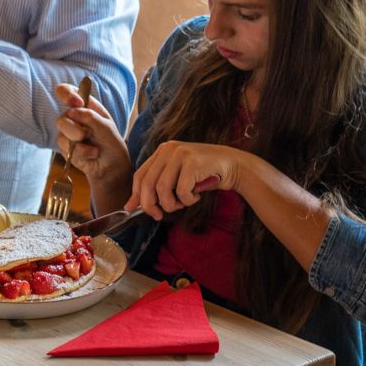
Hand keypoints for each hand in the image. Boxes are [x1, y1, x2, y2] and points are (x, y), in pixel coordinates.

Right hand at [53, 83, 129, 184]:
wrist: (112, 167)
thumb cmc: (112, 143)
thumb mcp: (107, 128)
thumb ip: (91, 117)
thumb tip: (72, 111)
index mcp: (85, 106)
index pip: (66, 91)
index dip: (67, 95)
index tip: (77, 103)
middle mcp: (74, 117)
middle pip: (62, 118)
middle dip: (76, 130)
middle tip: (89, 135)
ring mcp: (68, 132)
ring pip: (62, 134)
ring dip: (80, 145)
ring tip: (95, 149)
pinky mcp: (65, 147)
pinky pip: (65, 148)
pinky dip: (81, 153)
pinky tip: (90, 155)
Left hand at [130, 141, 246, 220]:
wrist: (234, 166)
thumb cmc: (204, 175)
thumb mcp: (177, 178)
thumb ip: (157, 187)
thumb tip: (130, 206)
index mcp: (162, 151)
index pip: (140, 175)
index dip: (136, 194)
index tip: (133, 209)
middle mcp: (169, 149)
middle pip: (148, 183)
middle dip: (150, 204)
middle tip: (158, 215)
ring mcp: (181, 154)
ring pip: (163, 189)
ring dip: (171, 204)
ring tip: (183, 203)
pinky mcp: (193, 162)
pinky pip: (182, 191)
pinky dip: (188, 200)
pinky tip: (196, 196)